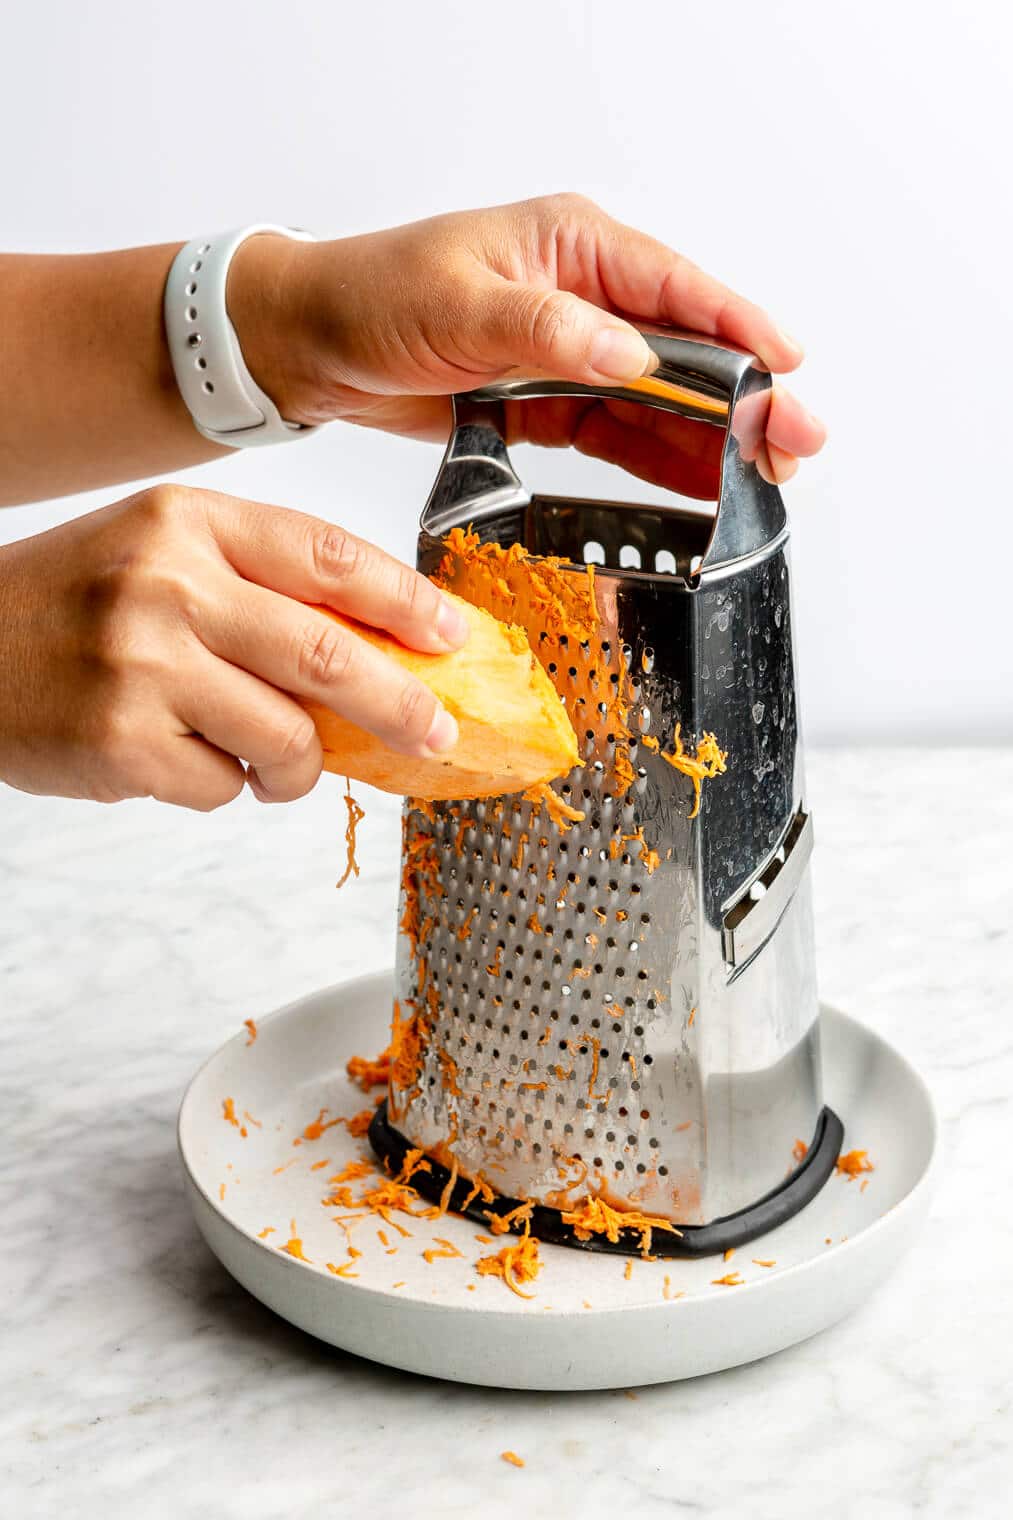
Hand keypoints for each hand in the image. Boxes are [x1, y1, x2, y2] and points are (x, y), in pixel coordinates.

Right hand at [0, 486, 467, 808]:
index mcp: (189, 523)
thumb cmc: (74, 603)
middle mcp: (168, 585)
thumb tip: (384, 649)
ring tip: (278, 763)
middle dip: (400, 704)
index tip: (453, 635)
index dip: (406, 600)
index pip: (327, 556)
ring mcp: (142, 666)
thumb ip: (262, 587)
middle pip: (328, 655)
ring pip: (285, 738)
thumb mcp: (163, 556)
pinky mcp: (120, 743)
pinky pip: (222, 787)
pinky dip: (224, 786)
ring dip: (300, 766)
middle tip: (435, 731)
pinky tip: (186, 757)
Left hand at [230, 193, 825, 486]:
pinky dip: (660, 460)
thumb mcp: (457, 304)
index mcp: (573, 246)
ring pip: (663, 398)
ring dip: (714, 438)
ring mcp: (572, 350)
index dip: (741, 330)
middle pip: (688, 350)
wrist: (309, 344)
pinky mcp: (550, 399)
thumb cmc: (371, 298)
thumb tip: (631, 355)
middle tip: (794, 445)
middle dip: (748, 398)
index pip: (678, 288)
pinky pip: (620, 433)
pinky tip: (701, 488)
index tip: (789, 370)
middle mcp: (584, 295)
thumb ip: (547, 330)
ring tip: (767, 479)